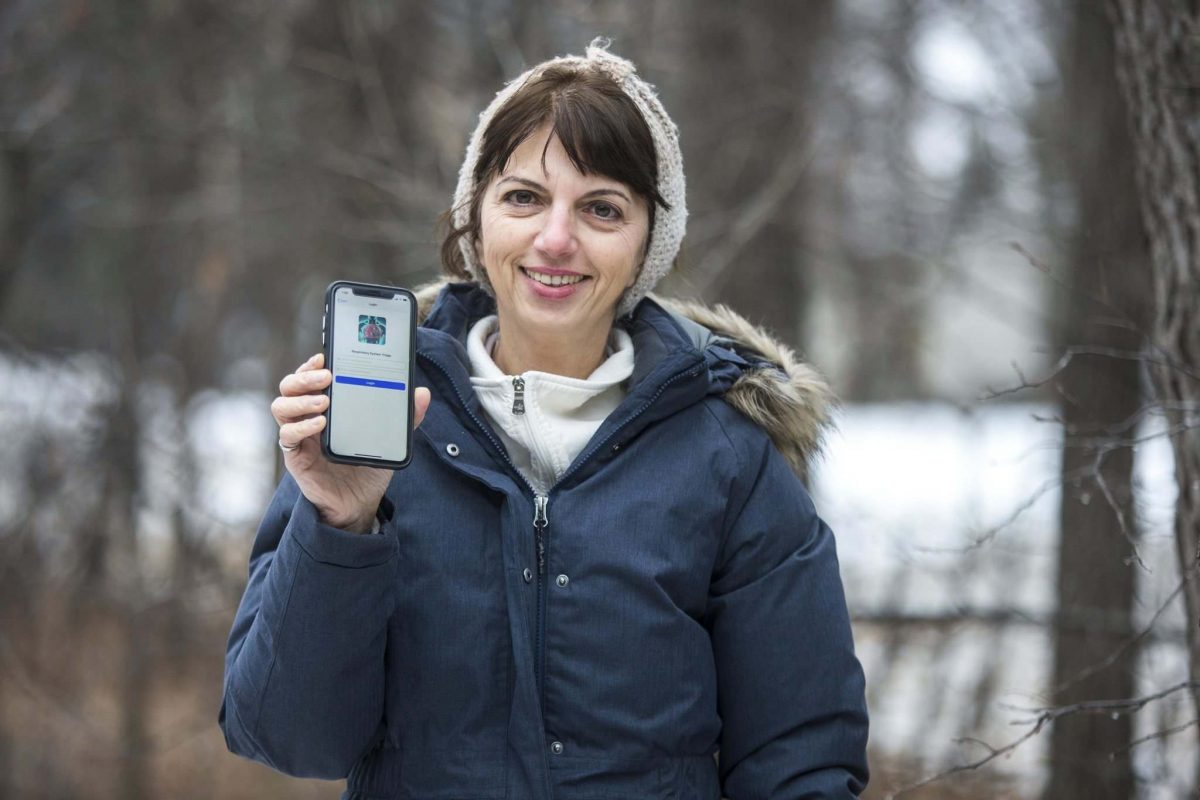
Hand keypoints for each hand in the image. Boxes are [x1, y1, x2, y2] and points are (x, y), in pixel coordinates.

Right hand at [272, 353, 431, 532]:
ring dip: (301, 399)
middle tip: (326, 376)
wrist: (360, 503)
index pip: (308, 378)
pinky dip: (301, 426)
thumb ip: (404, 417)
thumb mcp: (388, 439)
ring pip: (281, 407)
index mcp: (325, 407)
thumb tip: (423, 394)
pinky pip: (287, 437)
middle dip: (304, 376)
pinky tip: (321, 423)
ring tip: (324, 401)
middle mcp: (307, 418)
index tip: (324, 356)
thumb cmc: (367, 467)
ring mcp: (299, 437)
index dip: (310, 365)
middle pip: (289, 387)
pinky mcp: (296, 457)